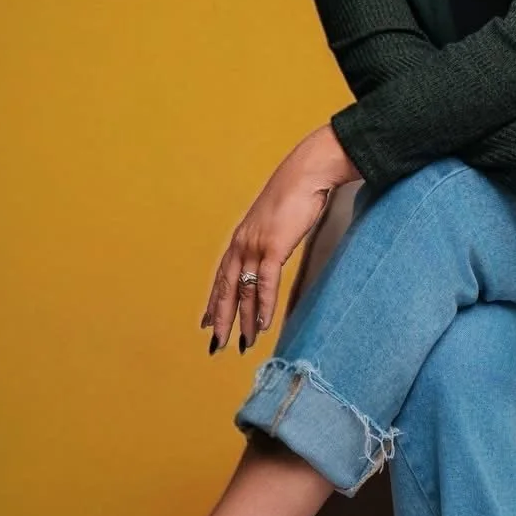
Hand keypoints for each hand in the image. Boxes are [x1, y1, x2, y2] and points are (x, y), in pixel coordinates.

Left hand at [199, 141, 336, 353]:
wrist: (308, 172)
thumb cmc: (297, 193)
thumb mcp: (277, 220)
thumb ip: (271, 238)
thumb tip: (273, 252)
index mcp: (242, 237)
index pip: (222, 276)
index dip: (215, 300)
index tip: (207, 321)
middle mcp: (242, 243)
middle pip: (226, 288)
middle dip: (221, 318)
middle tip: (216, 344)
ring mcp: (256, 245)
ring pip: (244, 290)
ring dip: (243, 319)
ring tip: (241, 342)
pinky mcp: (274, 246)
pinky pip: (265, 283)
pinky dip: (263, 306)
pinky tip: (262, 324)